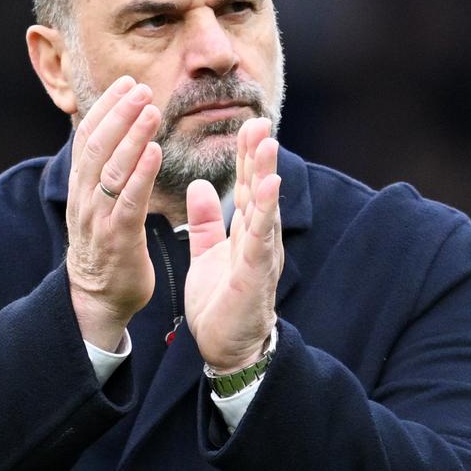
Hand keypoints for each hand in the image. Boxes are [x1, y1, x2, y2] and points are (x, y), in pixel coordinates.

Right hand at [66, 75, 162, 350]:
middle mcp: (85, 197)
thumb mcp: (98, 203)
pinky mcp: (118, 238)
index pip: (88, 136)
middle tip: (140, 87)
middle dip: (118, 113)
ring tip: (150, 109)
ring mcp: (99, 217)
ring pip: (111, 168)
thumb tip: (116, 134)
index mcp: (81, 186)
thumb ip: (105, 171)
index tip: (126, 82)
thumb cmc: (106, 247)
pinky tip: (156, 152)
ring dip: (131, 136)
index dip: (106, 107)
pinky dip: (141, 174)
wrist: (97, 299)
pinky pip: (128, 201)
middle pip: (97, 145)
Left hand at [184, 118, 282, 371]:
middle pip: (258, 190)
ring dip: (266, 174)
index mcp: (245, 233)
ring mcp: (261, 256)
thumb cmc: (221, 303)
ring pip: (264, 208)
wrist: (227, 349)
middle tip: (259, 121)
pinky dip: (266, 211)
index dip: (246, 157)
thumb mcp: (208, 253)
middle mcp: (259, 239)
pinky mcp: (256, 274)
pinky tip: (269, 186)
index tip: (246, 126)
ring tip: (268, 143)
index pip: (246, 187)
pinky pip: (261, 238)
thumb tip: (201, 186)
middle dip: (259, 156)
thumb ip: (206, 221)